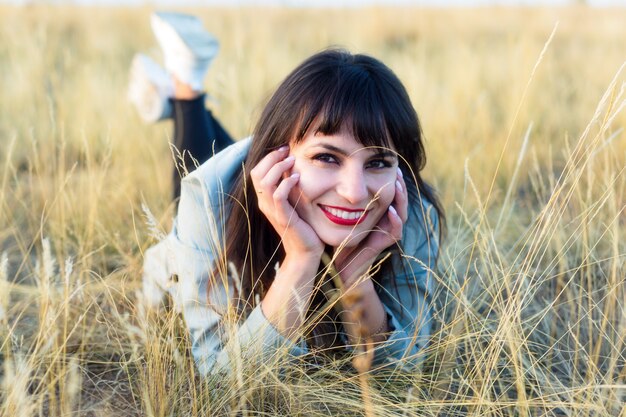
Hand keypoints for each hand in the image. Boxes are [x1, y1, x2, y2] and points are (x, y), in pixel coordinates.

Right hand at [250, 146, 324, 258]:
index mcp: (265, 199)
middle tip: (288, 150)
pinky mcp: (282, 218)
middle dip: (272, 157)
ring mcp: (272, 211)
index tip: (284, 149)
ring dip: (279, 167)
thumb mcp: (294, 201)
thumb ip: (290, 186)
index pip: (256, 172)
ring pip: (265, 182)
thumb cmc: (303, 225)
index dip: (268, 157)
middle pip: (256, 173)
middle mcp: (264, 204)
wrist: (306, 251)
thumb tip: (294, 164)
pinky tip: (297, 177)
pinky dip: (287, 183)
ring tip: (293, 160)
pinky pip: (278, 196)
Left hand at [334, 168, 407, 291]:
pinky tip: (390, 210)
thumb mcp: (336, 211)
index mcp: (376, 211)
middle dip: (399, 184)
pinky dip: (395, 220)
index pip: (388, 192)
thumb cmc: (335, 237)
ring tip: (397, 184)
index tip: (389, 162)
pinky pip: (395, 231)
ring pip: (401, 213)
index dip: (390, 178)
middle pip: (398, 199)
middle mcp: (384, 220)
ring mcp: (385, 232)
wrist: (337, 265)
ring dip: (400, 199)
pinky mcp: (384, 244)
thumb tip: (332, 173)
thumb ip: (336, 195)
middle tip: (397, 169)